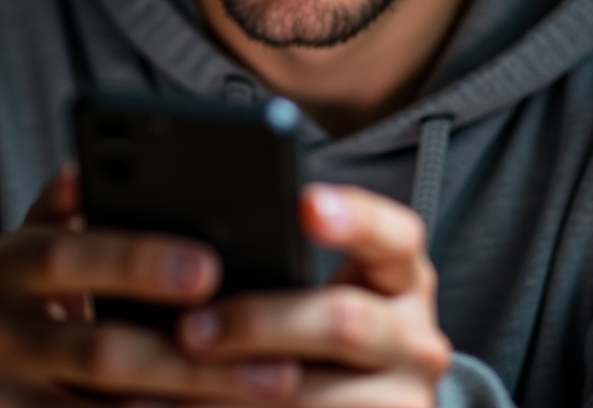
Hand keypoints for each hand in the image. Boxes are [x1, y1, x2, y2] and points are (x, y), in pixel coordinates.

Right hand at [0, 162, 300, 406]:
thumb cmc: (52, 281)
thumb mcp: (55, 232)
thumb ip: (79, 202)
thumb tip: (93, 167)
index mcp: (6, 262)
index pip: (67, 256)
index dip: (136, 262)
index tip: (209, 268)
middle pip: (96, 350)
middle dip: (184, 356)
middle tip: (264, 355)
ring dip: (190, 402)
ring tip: (264, 391)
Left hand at [175, 184, 451, 407]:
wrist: (364, 407)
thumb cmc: (323, 332)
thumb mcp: (328, 292)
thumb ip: (293, 267)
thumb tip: (203, 258)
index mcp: (404, 277)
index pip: (395, 235)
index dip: (354, 218)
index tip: (305, 205)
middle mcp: (418, 338)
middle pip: (343, 320)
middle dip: (259, 324)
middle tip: (190, 330)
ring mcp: (405, 400)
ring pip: (313, 393)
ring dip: (236, 391)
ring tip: (174, 385)